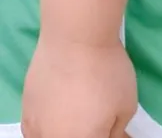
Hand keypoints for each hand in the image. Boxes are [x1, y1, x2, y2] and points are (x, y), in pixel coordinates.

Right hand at [22, 36, 137, 137]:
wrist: (76, 42)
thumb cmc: (107, 73)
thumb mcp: (127, 105)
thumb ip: (118, 131)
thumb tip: (115, 137)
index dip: (110, 133)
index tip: (114, 123)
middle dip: (90, 130)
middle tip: (100, 115)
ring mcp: (37, 132)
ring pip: (56, 136)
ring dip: (69, 129)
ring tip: (80, 109)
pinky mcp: (26, 115)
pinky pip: (38, 132)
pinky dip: (50, 127)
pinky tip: (59, 112)